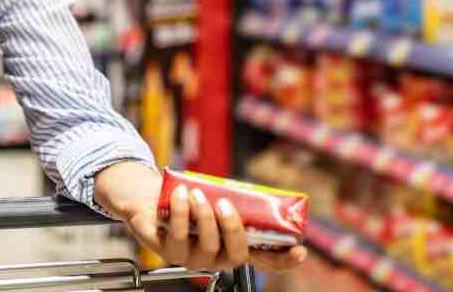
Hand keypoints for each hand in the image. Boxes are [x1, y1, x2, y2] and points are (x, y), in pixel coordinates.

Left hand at [94, 162, 306, 273]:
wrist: (152, 198)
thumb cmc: (191, 199)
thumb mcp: (217, 197)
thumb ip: (236, 199)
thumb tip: (257, 191)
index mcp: (235, 246)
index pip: (267, 261)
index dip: (284, 260)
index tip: (299, 250)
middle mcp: (218, 258)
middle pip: (237, 254)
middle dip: (232, 228)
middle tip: (224, 203)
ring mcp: (194, 259)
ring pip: (208, 245)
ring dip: (204, 216)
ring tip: (196, 193)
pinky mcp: (170, 252)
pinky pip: (180, 236)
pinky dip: (182, 213)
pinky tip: (181, 195)